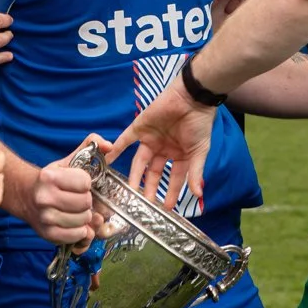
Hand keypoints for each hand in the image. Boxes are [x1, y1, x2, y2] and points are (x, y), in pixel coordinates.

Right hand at [22, 149, 100, 245]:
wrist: (26, 197)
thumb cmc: (51, 179)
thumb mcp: (67, 161)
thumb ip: (89, 146)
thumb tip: (109, 145)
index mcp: (49, 177)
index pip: (85, 182)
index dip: (86, 183)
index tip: (78, 184)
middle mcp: (45, 198)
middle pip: (85, 202)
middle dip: (86, 200)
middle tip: (78, 198)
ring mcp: (46, 218)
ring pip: (83, 220)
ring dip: (84, 216)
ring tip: (76, 210)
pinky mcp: (48, 234)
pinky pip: (78, 235)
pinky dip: (80, 230)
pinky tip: (74, 223)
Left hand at [108, 75, 215, 210]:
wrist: (193, 98)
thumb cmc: (199, 125)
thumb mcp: (199, 151)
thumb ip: (195, 172)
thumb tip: (198, 195)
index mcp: (179, 156)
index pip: (173, 179)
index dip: (170, 193)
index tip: (166, 209)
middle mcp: (163, 150)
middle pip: (153, 173)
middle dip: (148, 189)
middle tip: (142, 205)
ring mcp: (150, 139)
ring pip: (139, 162)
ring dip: (133, 176)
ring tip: (127, 192)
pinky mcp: (140, 127)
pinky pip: (125, 141)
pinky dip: (116, 150)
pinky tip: (107, 162)